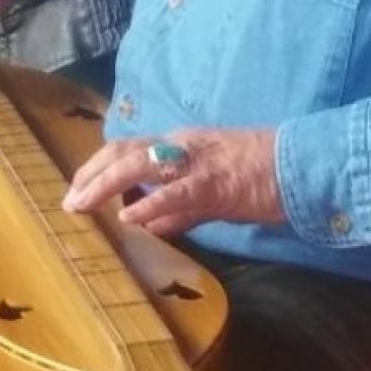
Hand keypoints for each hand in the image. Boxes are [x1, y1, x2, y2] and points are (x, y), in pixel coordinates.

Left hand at [63, 125, 283, 237]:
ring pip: (140, 163)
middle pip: (124, 150)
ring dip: (105, 184)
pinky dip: (150, 204)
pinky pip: (177, 192)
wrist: (301, 166)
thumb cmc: (262, 177)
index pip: (129, 148)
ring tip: (82, 203)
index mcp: (182, 145)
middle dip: (91, 174)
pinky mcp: (215, 182)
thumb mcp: (213, 192)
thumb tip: (147, 225)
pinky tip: (130, 216)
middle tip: (69, 200)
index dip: (98, 167)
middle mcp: (182, 146)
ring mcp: (197, 162)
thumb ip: (180, 209)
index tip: (77, 188)